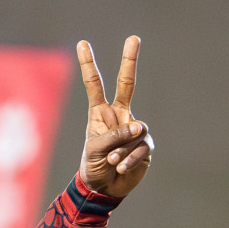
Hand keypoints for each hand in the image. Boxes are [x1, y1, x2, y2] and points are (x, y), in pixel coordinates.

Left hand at [76, 36, 151, 197]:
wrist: (103, 190)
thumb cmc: (93, 167)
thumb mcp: (94, 151)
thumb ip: (113, 137)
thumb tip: (138, 128)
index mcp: (100, 113)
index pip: (95, 85)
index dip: (89, 65)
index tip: (82, 43)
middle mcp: (119, 115)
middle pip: (127, 84)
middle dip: (130, 61)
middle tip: (133, 37)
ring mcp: (134, 129)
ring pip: (134, 130)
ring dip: (121, 149)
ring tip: (111, 162)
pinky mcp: (145, 145)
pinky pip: (140, 147)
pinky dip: (129, 159)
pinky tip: (120, 167)